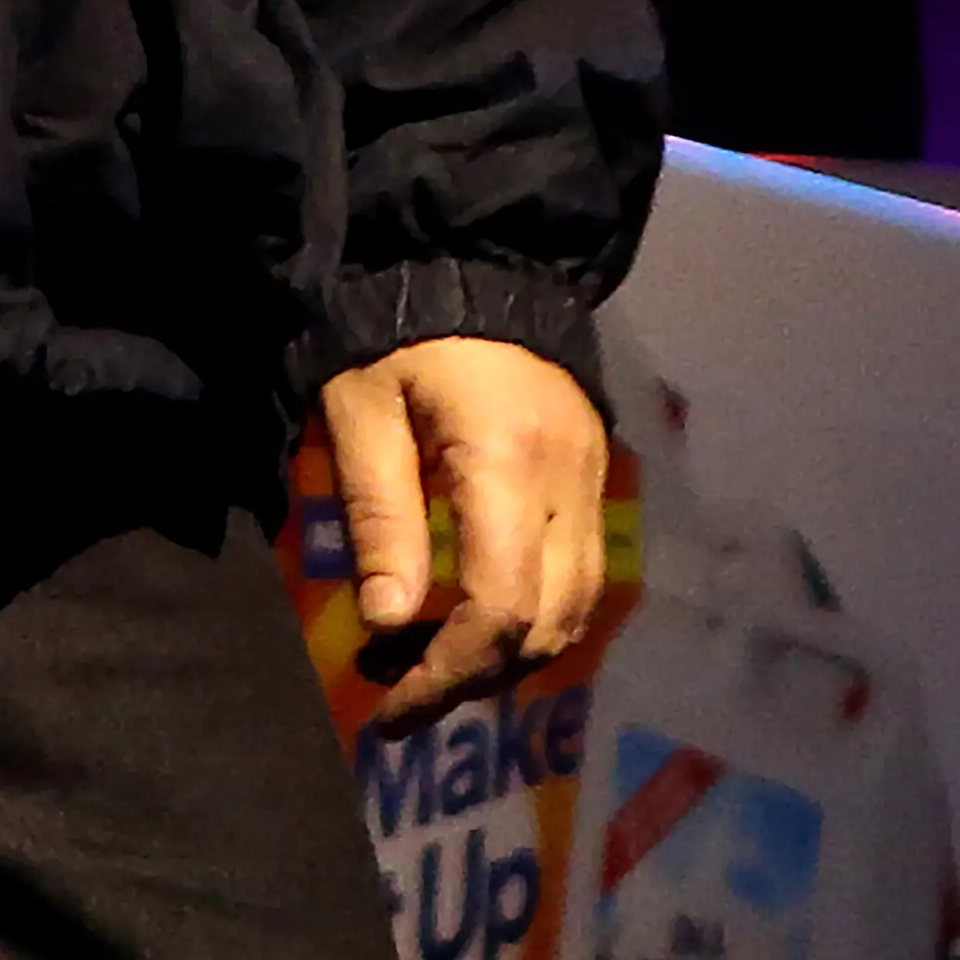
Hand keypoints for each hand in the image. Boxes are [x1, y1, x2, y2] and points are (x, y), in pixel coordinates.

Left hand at [318, 338, 606, 721]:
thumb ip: (381, 515)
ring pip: (577, 609)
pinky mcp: (597, 473)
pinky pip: (586, 574)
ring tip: (439, 666)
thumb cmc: (399, 329)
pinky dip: (540, 615)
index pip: (500, 607)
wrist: (473, 255)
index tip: (389, 704)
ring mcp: (594, 479)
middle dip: (477, 676)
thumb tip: (388, 625)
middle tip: (403, 694)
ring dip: (514, 654)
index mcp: (508, 464)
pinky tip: (485, 620)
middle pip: (547, 623)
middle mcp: (570, 483)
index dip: (448, 671)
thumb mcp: (362, 410)